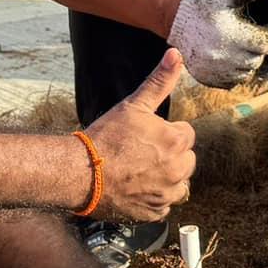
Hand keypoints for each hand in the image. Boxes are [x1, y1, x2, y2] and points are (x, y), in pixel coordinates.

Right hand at [81, 50, 196, 222]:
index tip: (146, 136)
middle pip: (186, 160)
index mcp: (177, 141)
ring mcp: (166, 194)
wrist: (80, 173)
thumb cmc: (105, 137)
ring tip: (138, 170)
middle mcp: (178, 170)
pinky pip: (163, 205)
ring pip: (178, 184)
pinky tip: (135, 188)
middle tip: (141, 153)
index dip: (166, 133)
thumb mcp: (133, 105)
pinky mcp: (154, 213)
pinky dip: (153, 198)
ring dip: (165, 178)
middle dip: (170, 156)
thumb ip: (159, 81)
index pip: (186, 135)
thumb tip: (177, 54)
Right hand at [168, 0, 267, 87]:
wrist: (174, 16)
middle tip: (255, 39)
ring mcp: (215, 68)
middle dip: (258, 49)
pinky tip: (232, 62)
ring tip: (244, 50)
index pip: (265, 43)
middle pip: (256, 59)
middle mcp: (225, 56)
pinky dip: (234, 74)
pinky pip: (229, 82)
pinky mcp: (206, 75)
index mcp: (234, 35)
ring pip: (244, 73)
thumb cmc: (203, 2)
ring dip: (248, 62)